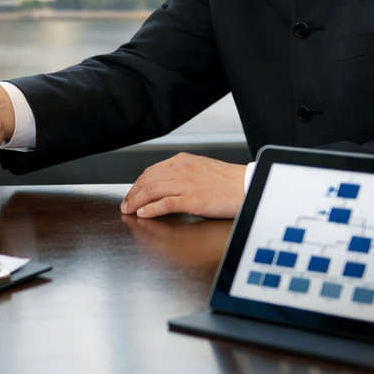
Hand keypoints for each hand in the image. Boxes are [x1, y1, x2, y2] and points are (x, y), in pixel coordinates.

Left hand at [120, 153, 245, 218]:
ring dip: (136, 201)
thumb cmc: (228, 181)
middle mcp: (181, 170)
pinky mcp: (193, 199)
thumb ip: (183, 173)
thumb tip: (166, 185)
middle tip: (125, 205)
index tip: (132, 194)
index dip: (137, 184)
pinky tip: (143, 213)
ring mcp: (186, 184)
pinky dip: (151, 208)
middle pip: (147, 180)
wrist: (247, 186)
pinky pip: (165, 203)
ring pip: (152, 190)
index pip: (151, 171)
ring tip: (129, 210)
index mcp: (182, 160)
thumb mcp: (201, 168)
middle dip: (132, 193)